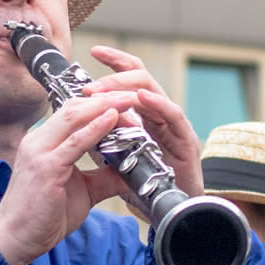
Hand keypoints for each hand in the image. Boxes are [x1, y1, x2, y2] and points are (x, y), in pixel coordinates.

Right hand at [0, 97, 123, 264]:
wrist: (17, 239)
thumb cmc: (45, 216)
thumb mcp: (83, 191)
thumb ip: (105, 177)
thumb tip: (133, 171)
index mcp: (44, 142)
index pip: (74, 111)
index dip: (100, 103)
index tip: (126, 102)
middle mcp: (39, 140)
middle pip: (74, 106)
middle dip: (105, 97)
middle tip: (132, 94)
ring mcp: (40, 152)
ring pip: (74, 116)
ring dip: (104, 106)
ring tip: (128, 100)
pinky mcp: (46, 167)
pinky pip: (74, 141)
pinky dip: (95, 128)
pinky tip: (113, 118)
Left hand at [83, 46, 203, 196]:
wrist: (172, 212)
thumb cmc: (148, 185)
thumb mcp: (118, 157)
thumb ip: (103, 138)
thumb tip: (77, 123)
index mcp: (145, 114)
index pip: (132, 79)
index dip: (116, 63)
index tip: (94, 52)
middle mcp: (160, 114)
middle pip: (142, 78)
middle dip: (115, 76)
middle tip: (90, 86)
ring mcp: (174, 125)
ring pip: (154, 91)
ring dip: (127, 87)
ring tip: (105, 91)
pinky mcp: (186, 140)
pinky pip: (174, 115)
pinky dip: (158, 104)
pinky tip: (142, 98)